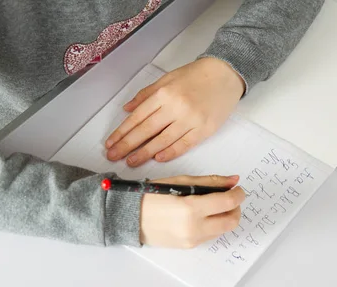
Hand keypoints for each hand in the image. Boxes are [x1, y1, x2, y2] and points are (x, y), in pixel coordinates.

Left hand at [105, 57, 245, 166]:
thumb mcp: (167, 79)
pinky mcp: (204, 129)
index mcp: (164, 93)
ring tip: (132, 162)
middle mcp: (176, 107)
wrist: (225, 74)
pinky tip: (158, 158)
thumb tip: (127, 110)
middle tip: (114, 156)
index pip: (137, 117)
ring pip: (163, 140)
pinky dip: (170, 152)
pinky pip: (184, 144)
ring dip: (145, 153)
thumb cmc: (196, 76)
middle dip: (128, 145)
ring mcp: (191, 119)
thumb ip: (146, 94)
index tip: (111, 143)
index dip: (122, 132)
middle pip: (146, 131)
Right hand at [140, 175, 244, 248]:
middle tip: (230, 198)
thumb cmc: (152, 195)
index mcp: (191, 208)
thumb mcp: (181, 181)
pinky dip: (213, 225)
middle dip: (236, 208)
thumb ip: (210, 182)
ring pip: (223, 230)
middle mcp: (194, 228)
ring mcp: (192, 240)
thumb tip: (234, 180)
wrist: (129, 217)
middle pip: (231, 221)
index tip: (238, 189)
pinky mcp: (189, 247)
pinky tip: (203, 215)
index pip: (228, 202)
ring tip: (214, 206)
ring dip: (225, 217)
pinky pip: (210, 236)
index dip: (238, 194)